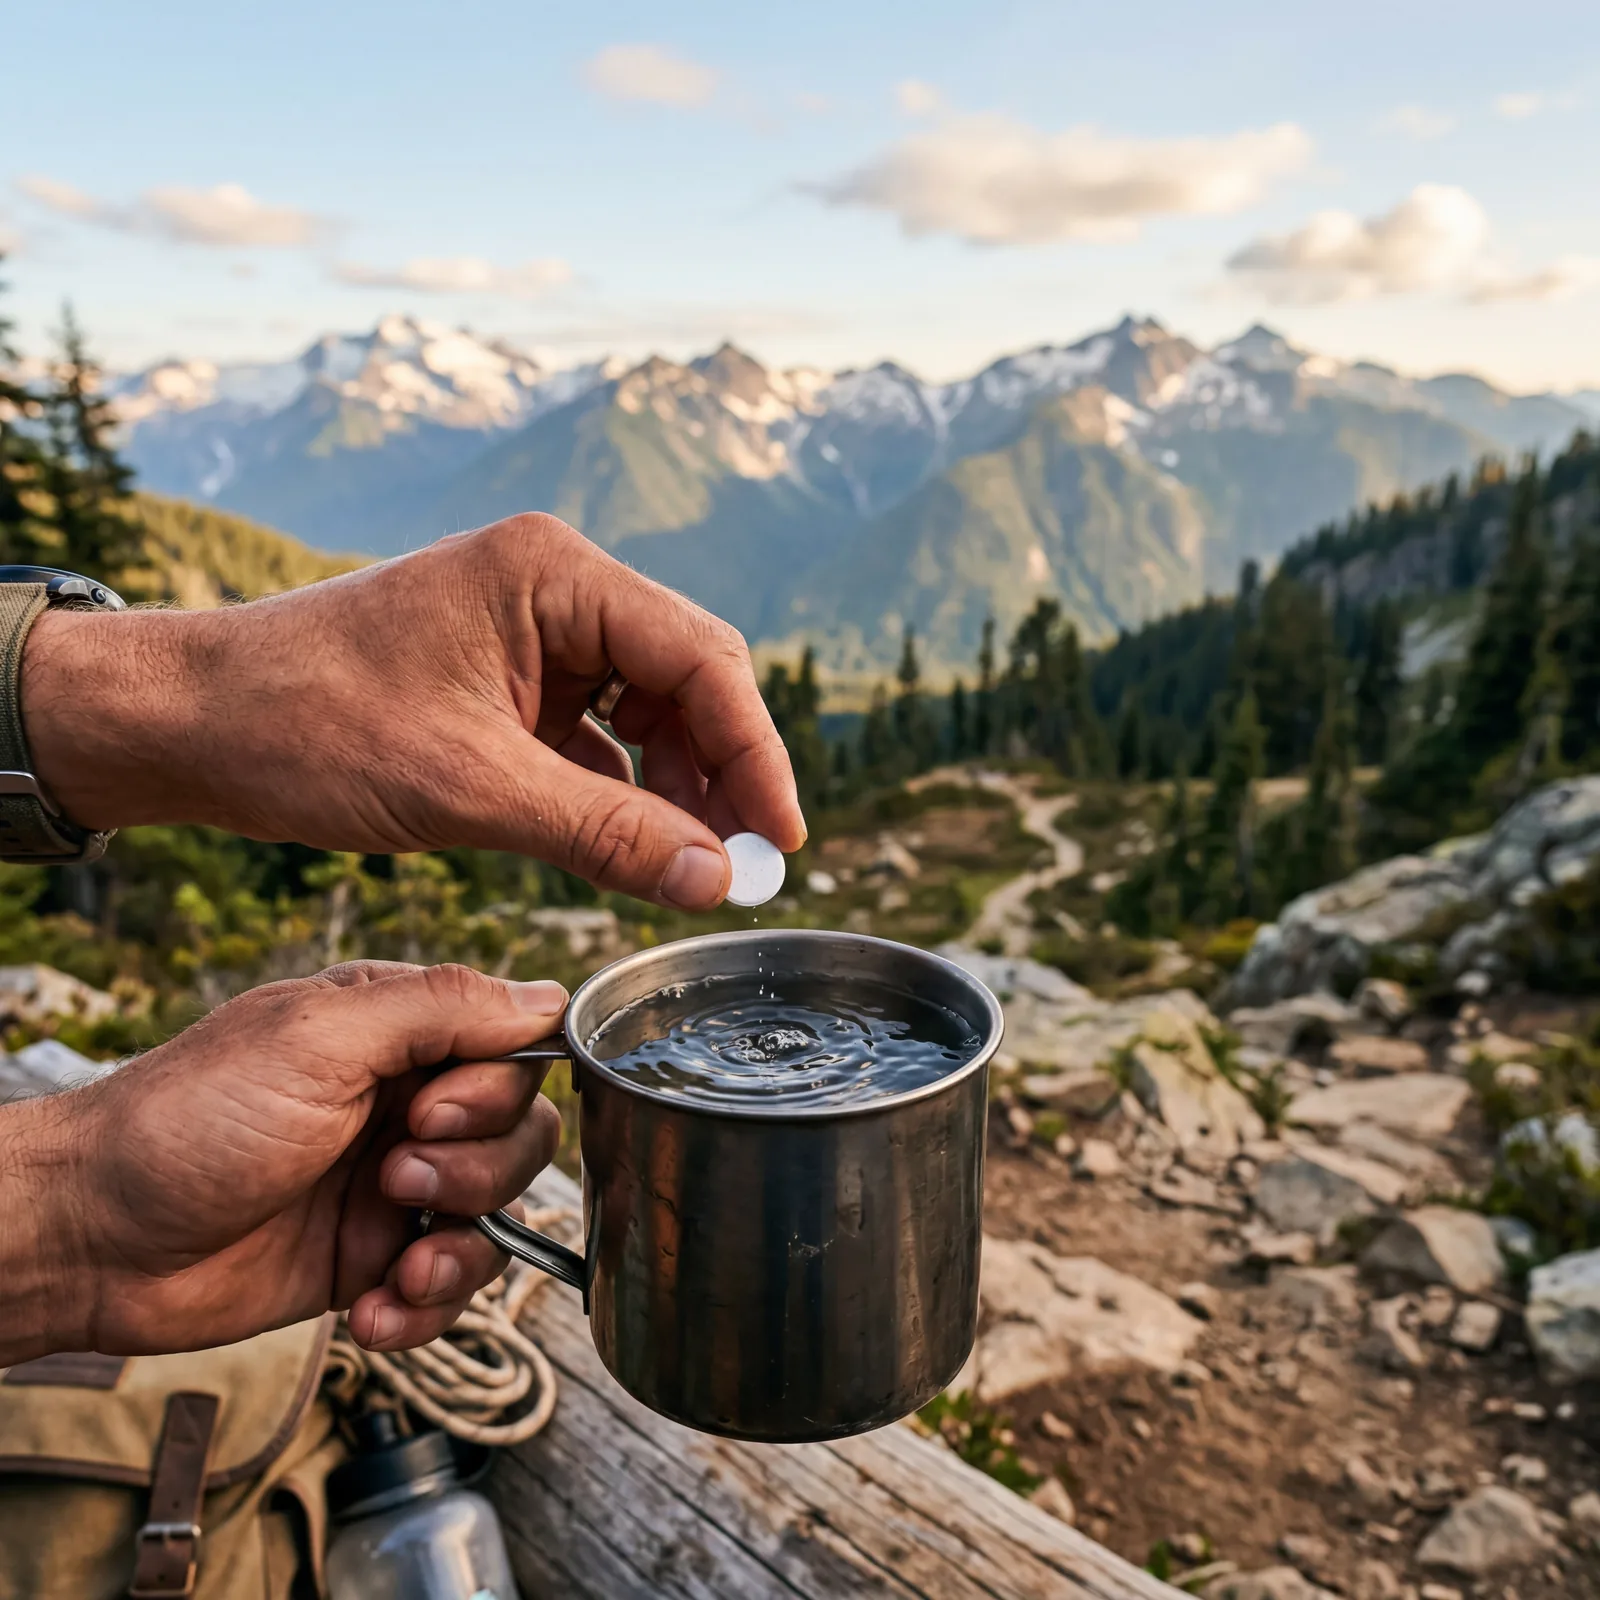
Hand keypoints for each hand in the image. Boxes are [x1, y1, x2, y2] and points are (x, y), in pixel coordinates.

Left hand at [2, 962, 564, 1361]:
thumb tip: (550, 996)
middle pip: (520, 1135)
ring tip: (394, 1262)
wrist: (92, 1240)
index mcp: (397, 1034)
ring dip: (459, 1248)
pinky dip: (427, 1308)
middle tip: (395, 1177)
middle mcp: (403, 1105)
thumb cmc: (188, 1118)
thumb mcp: (320, 1037)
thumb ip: (440, 1008)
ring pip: (498, 1214)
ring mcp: (390, 1185)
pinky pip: (449, 1287)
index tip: (432, 1115)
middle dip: (476, 1171)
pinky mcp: (370, 1259)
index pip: (513, 1050)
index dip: (495, 1093)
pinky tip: (374, 1312)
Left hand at [22, 513, 805, 907]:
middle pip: (687, 679)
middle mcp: (555, 588)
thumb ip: (603, 832)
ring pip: (648, 712)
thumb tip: (714, 881)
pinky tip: (633, 846)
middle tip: (743, 868)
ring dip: (674, 789)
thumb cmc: (307, 725)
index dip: (754, 753)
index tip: (779, 843)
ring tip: (690, 867)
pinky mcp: (509, 680)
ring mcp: (533, 633)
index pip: (700, 657)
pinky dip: (620, 793)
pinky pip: (595, 737)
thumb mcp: (467, 787)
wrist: (189, 723)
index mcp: (553, 572)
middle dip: (720, 774)